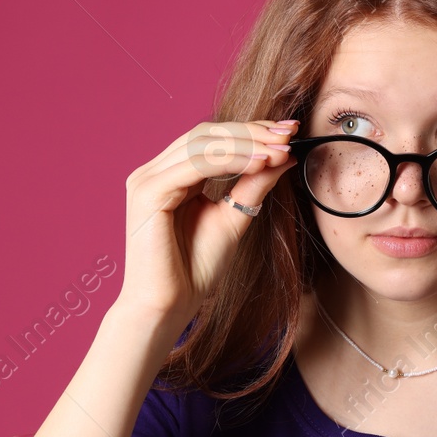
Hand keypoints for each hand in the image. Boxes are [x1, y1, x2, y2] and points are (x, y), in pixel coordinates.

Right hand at [117, 119, 298, 326]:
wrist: (169, 305)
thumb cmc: (195, 268)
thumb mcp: (234, 217)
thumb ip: (253, 184)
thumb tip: (283, 155)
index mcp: (172, 175)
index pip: (212, 138)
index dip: (251, 131)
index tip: (289, 132)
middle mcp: (156, 171)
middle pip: (206, 133)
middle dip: (251, 132)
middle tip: (288, 134)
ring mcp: (148, 179)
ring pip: (202, 143)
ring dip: (246, 144)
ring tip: (279, 150)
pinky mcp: (148, 192)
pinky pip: (195, 164)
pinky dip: (230, 160)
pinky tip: (259, 163)